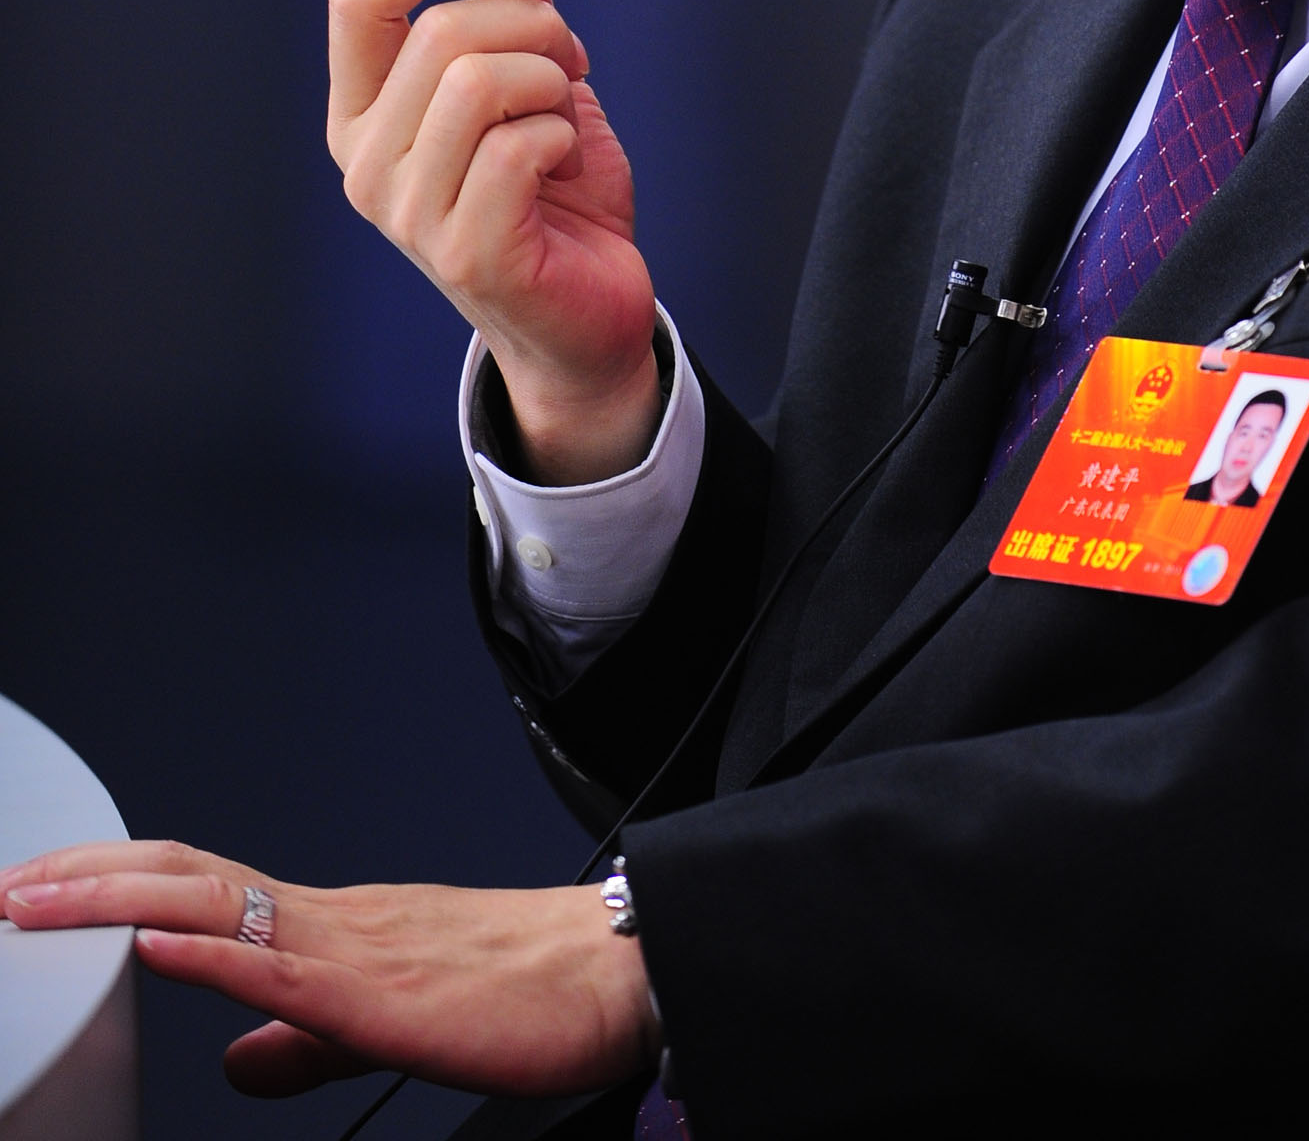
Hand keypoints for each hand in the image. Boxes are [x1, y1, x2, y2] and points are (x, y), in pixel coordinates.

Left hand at [1, 841, 658, 1098]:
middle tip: (4, 886)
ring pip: (218, 905)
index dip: (111, 885)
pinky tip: (153, 945)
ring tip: (36, 904)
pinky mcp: (382, 995)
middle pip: (187, 878)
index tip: (35, 890)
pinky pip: (280, 967)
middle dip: (84, 881)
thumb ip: (304, 1042)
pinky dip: (207, 950)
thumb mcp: (384, 1025)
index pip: (199, 887)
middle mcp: (332, 919)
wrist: (615, 972)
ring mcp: (354, 948)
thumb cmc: (521, 991)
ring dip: (115, 901)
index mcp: (331, 927)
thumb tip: (235, 1063)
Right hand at [329, 0, 661, 481]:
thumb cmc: (555, 195)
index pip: (356, 1)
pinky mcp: (465, 253)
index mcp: (362, 113)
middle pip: (443, 33)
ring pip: (481, 81)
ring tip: (565, 117)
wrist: (590, 314)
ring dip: (552, 81)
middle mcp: (364, 164)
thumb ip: (513, 1)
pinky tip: (565, 168)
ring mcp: (408, 215)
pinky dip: (565, 135)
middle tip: (569, 63)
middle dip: (535, 24)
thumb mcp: (537, 79)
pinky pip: (521, 145)